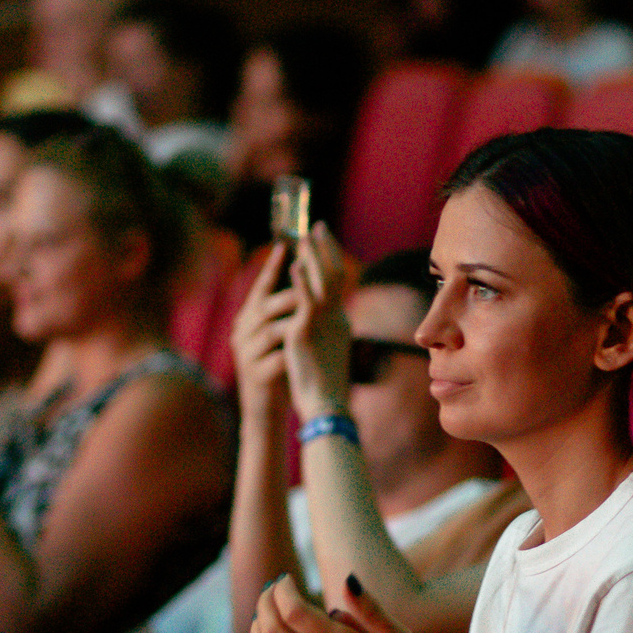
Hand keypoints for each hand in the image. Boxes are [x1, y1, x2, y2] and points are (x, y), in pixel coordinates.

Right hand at [229, 241, 295, 412]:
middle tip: (310, 286)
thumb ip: (287, 309)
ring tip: (312, 317)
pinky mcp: (255, 376)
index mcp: (249, 319)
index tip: (285, 245)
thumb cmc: (278, 365)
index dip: (272, 266)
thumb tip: (306, 274)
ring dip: (293, 323)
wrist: (265, 408)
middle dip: (289, 294)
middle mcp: (242, 333)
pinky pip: (274, 359)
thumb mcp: (280, 334)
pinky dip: (291, 354)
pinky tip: (306, 351)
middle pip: (265, 307)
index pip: (260, 287)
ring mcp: (246, 354)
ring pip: (271, 331)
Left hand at [280, 225, 354, 422]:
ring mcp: (323, 324)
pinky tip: (292, 266)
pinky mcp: (308, 333)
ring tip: (305, 236)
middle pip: (334, 274)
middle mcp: (336, 318)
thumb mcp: (327, 353)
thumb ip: (326, 333)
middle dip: (325, 249)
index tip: (322, 240)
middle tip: (317, 225)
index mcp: (340, 322)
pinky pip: (306, 302)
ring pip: (322, 282)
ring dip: (314, 257)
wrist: (327, 406)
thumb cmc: (325, 387)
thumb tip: (327, 325)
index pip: (337, 283)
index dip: (330, 259)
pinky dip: (301, 282)